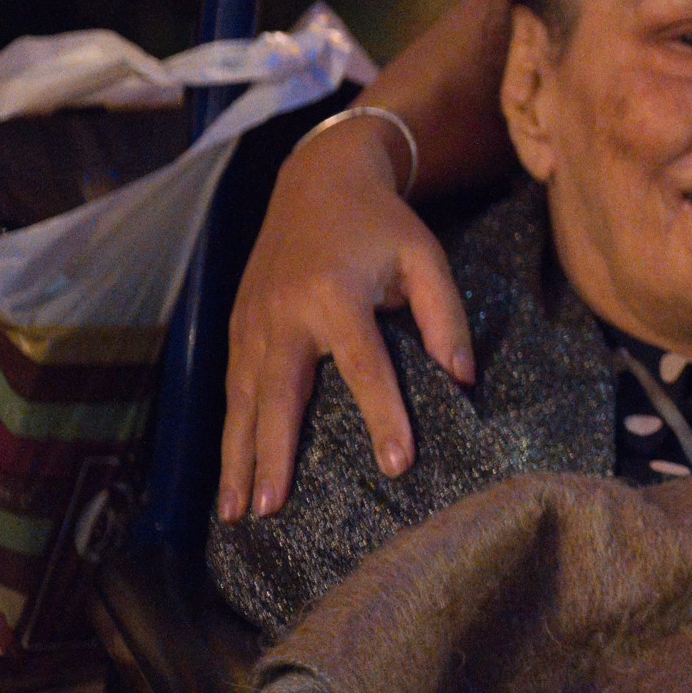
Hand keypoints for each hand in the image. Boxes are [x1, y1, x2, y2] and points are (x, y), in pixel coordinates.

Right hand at [215, 113, 473, 518]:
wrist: (317, 180)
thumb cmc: (381, 224)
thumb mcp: (425, 256)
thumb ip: (445, 316)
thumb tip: (463, 379)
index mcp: (337, 295)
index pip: (364, 367)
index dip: (383, 416)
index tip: (396, 465)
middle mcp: (286, 313)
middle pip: (279, 394)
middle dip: (274, 454)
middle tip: (272, 510)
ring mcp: (253, 321)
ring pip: (242, 400)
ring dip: (237, 458)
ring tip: (237, 513)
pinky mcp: (238, 325)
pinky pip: (231, 389)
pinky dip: (228, 433)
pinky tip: (230, 473)